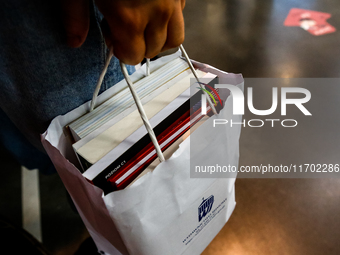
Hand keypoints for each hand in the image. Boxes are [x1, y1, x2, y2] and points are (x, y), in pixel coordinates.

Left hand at [61, 0, 185, 64]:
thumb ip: (74, 15)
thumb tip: (74, 42)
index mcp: (130, 18)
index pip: (134, 57)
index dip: (121, 52)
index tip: (113, 37)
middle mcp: (157, 14)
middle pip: (153, 51)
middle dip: (138, 47)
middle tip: (125, 28)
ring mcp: (173, 2)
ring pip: (174, 39)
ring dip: (160, 40)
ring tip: (145, 27)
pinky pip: (181, 18)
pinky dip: (170, 21)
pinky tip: (156, 10)